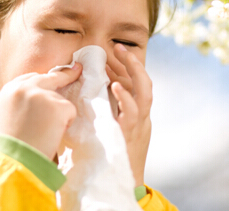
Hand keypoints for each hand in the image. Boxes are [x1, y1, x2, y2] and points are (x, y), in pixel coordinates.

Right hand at [0, 63, 81, 160]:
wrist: (12, 159)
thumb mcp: (3, 116)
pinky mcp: (58, 105)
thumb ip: (17, 104)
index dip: (44, 79)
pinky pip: (70, 112)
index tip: (53, 75)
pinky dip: (66, 124)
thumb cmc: (7, 145)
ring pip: (61, 102)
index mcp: (10, 90)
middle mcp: (25, 87)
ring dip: (57, 117)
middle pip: (50, 77)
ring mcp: (43, 95)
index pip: (31, 78)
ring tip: (42, 134)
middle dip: (65, 75)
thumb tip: (32, 103)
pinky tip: (51, 134)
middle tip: (77, 69)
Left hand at [106, 44, 151, 186]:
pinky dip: (126, 98)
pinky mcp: (132, 135)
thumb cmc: (111, 154)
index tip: (113, 52)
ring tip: (121, 55)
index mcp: (137, 113)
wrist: (122, 182)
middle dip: (133, 62)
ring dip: (134, 71)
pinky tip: (115, 86)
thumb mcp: (110, 127)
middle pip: (145, 82)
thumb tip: (83, 91)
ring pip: (145, 92)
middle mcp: (142, 116)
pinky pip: (133, 113)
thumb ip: (103, 110)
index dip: (127, 66)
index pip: (136, 83)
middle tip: (117, 46)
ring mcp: (140, 125)